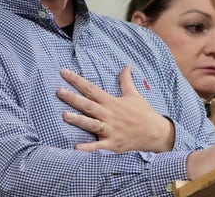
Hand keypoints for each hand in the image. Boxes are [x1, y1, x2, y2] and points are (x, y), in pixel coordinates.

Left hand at [57, 66, 174, 152]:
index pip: (91, 89)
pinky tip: (75, 148)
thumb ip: (126, 81)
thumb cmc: (143, 113)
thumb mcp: (134, 95)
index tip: (63, 72)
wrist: (156, 133)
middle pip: (89, 105)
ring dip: (78, 120)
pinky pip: (98, 147)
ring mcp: (111, 130)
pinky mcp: (113, 144)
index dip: (77, 80)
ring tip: (64, 115)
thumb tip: (126, 67)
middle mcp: (110, 115)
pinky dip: (87, 148)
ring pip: (91, 124)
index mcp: (112, 102)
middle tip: (59, 91)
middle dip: (73, 98)